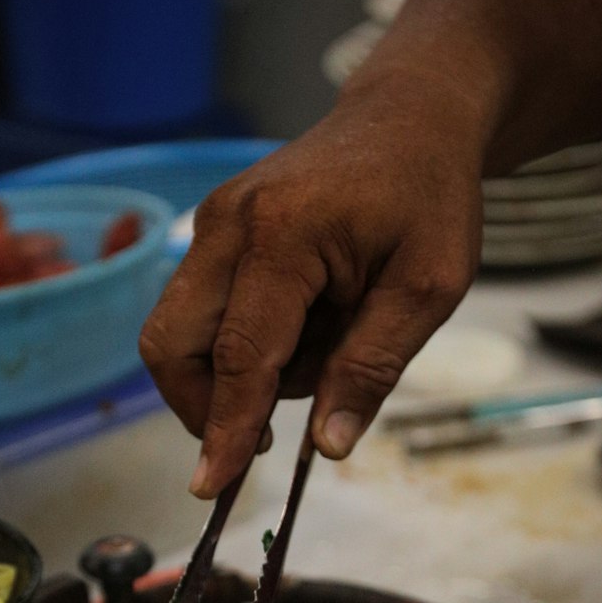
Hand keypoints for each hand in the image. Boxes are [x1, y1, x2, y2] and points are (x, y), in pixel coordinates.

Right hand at [139, 86, 484, 497]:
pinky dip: (240, 343)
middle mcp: (227, 225)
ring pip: (178, 334)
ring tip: (320, 344)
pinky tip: (304, 325)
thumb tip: (328, 447)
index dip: (225, 428)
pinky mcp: (212, 233)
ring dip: (235, 373)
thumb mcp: (429, 288)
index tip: (210, 487)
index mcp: (282, 234)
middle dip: (206, 406)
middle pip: (171, 346)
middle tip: (274, 429)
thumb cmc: (428, 195)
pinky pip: (201, 312)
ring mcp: (211, 225)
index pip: (238, 355)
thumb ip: (372, 367)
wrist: (409, 115)